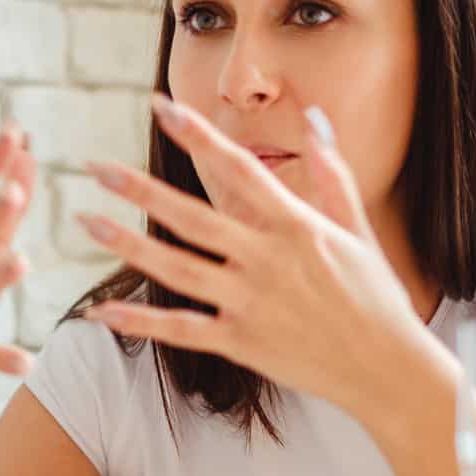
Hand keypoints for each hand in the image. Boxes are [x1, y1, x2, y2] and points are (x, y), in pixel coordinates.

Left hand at [77, 95, 427, 411]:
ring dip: (128, 244)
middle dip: (139, 189)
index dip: (197, 135)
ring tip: (86, 220)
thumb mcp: (357, 227)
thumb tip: (315, 116)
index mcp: (296, 225)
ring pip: (176, 268)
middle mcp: (268, 260)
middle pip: (191, 217)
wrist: (388, 369)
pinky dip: (140, 320)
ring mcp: (251, 303)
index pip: (237, 168)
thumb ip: (331, 171)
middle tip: (94, 167)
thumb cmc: (376, 295)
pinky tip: (101, 310)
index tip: (162, 107)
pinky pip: (181, 329)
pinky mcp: (242, 342)